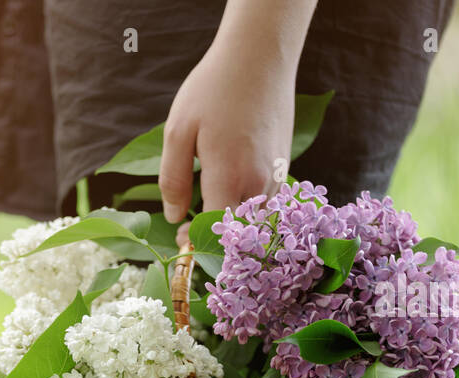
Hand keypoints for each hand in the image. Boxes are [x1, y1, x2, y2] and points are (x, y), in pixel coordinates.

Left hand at [159, 0, 313, 223]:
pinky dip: (249, 203)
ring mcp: (278, 174)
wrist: (260, 56)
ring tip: (210, 203)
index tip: (182, 236)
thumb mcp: (178, 131)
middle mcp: (260, 182)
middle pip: (239, 231)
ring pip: (256, 218)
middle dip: (214, 235)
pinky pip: (267, 199)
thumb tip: (174, 217)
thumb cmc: (213, 89)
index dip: (197, 240)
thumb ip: (173, 180)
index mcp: (230, 177)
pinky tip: (232, 186)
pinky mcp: (285, 165)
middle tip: (189, 223)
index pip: (216, 231)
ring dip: (234, 220)